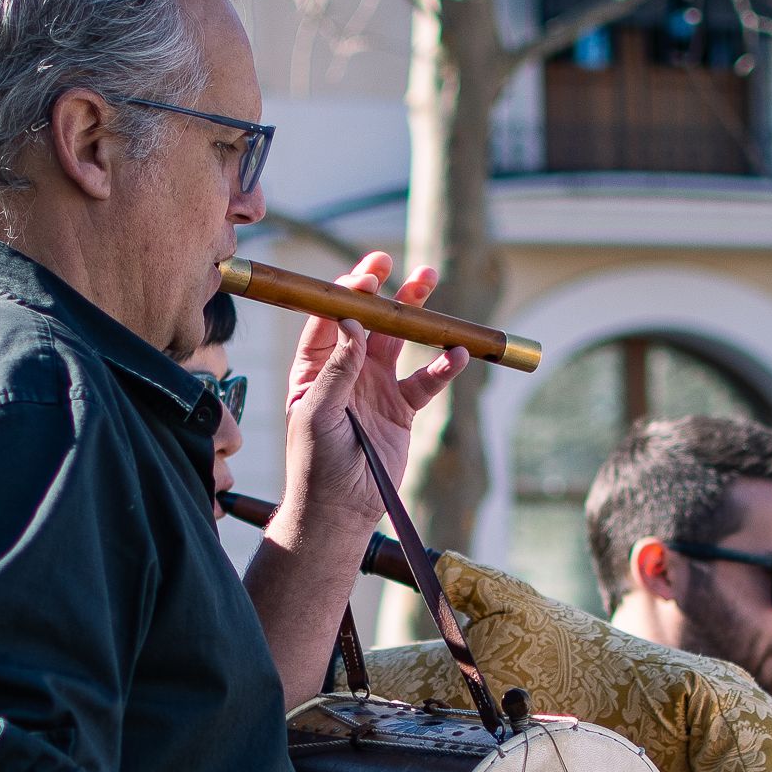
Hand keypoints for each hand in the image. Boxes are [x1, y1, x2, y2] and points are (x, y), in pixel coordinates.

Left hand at [276, 252, 468, 529]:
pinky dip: (443, 366)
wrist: (340, 509)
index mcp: (314, 368)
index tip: (365, 277)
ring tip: (429, 281)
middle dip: (381, 290)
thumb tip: (350, 324)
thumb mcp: (317, 414)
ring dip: (415, 314)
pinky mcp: (403, 408)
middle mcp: (346, 371)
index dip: (345, 295)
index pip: (329, 320)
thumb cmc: (314, 464)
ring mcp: (376, 387)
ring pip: (400, 340)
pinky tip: (457, 353)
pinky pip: (427, 380)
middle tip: (392, 262)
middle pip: (366, 320)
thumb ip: (335, 370)